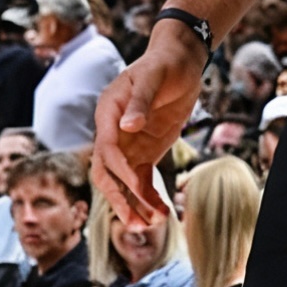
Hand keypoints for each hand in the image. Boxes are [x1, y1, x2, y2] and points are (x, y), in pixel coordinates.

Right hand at [93, 22, 204, 223]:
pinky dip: (150, 197)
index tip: (138, 187)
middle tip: (134, 222)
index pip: (107, 148)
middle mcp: (113, 132)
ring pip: (123, 182)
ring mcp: (128, 144)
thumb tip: (129, 126)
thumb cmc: (164, 64)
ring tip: (151, 225)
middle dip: (119, 198)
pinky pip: (143, 180)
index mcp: (107, 112)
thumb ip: (140, 102)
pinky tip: (162, 213)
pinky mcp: (144, 151)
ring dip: (135, 204)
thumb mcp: (153, 77)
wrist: (180, 61)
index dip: (121, 170)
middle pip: (106, 173)